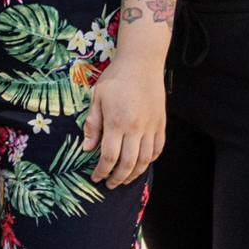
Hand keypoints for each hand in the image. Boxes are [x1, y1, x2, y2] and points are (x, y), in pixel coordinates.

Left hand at [86, 50, 165, 188]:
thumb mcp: (97, 98)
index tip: (96, 177)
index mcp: (116, 123)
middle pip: (128, 164)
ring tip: (125, 179)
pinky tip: (141, 164)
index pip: (108, 157)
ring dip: (134, 174)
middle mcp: (135, 128)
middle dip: (117, 178)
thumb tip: (87, 149)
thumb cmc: (115, 78)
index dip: (101, 172)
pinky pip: (158, 149)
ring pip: (145, 160)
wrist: (141, 63)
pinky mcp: (161, 124)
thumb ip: (93, 125)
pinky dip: (150, 160)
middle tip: (109, 184)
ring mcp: (151, 127)